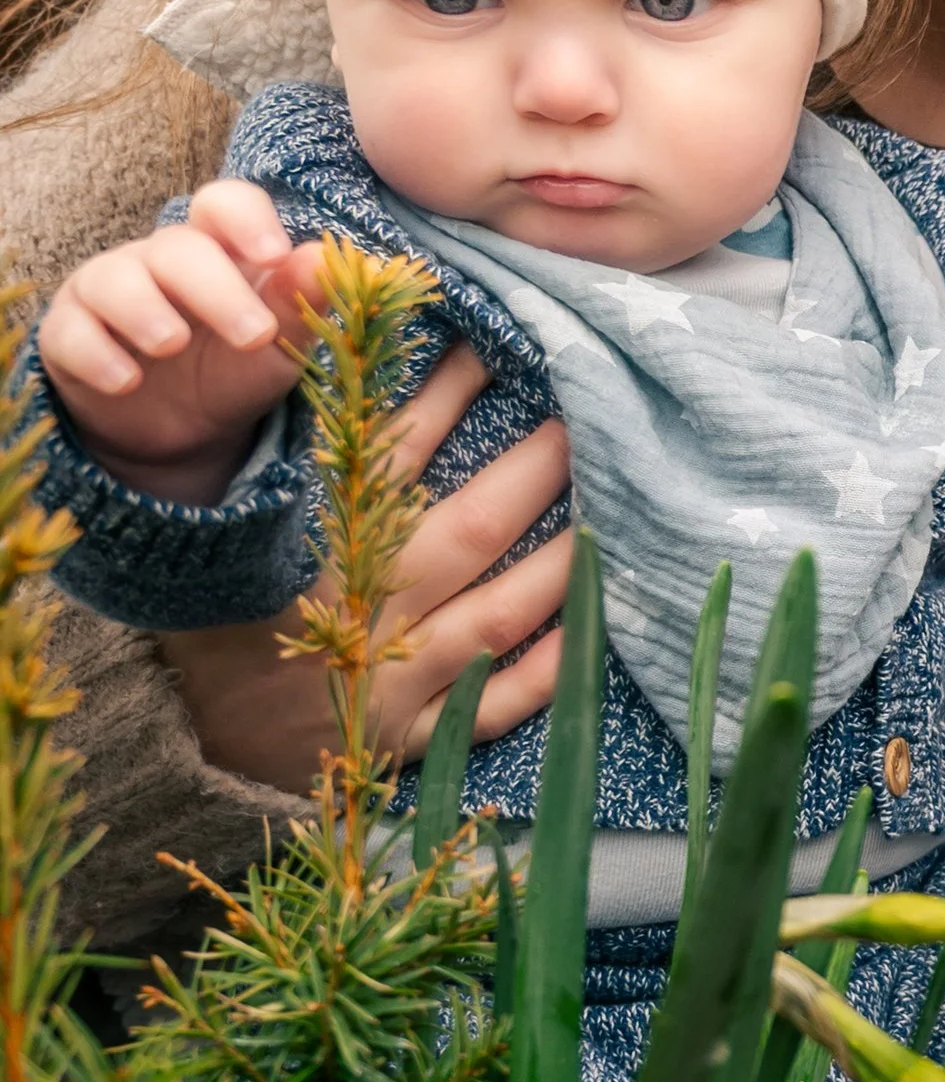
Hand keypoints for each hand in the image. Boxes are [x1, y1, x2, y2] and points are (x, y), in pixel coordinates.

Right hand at [38, 179, 328, 503]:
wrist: (181, 436)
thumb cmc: (233, 372)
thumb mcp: (276, 349)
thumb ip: (299, 305)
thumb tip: (324, 258)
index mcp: (218, 251)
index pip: (224, 204)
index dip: (246, 219)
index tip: (275, 254)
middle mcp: (159, 261)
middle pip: (178, 248)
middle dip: (216, 288)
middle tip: (254, 334)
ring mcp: (107, 291)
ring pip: (114, 279)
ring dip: (144, 310)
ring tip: (171, 344)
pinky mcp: (68, 334)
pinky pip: (71, 331)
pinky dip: (96, 354)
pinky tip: (125, 380)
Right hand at [158, 342, 575, 790]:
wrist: (195, 731)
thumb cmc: (224, 610)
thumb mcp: (242, 523)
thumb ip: (299, 449)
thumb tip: (352, 355)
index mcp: (321, 543)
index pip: (397, 452)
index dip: (450, 395)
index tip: (494, 349)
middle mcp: (367, 605)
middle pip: (472, 528)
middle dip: (535, 470)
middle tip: (588, 419)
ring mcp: (395, 675)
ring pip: (498, 611)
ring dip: (561, 560)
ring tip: (613, 510)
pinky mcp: (413, 732)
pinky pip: (494, 705)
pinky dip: (548, 670)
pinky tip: (593, 627)